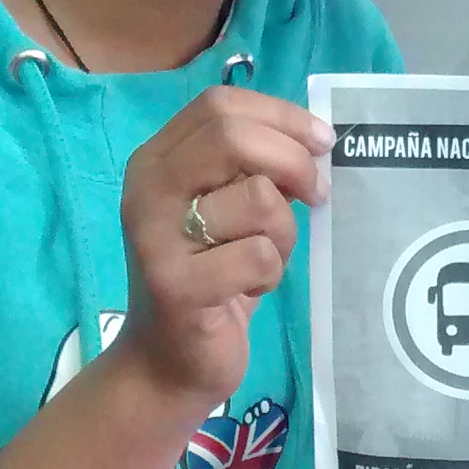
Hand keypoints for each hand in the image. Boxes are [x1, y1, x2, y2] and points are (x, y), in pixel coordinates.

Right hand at [119, 89, 332, 407]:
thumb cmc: (209, 278)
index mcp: (155, 161)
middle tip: (317, 194)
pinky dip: (272, 274)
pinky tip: (250, 291)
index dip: (280, 115)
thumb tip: (315, 140)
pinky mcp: (177, 286)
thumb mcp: (227, 211)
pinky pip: (260, 256)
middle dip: (292, 161)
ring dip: (284, 232)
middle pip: (232, 136)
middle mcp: (146, 190)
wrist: (166, 364)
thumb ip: (254, 170)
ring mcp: (156, 238)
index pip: (219, 105)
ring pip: (257, 198)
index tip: (322, 142)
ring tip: (265, 260)